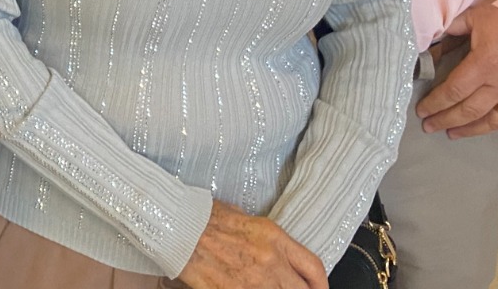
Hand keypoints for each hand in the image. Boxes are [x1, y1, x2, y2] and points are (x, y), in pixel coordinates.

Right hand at [176, 201, 325, 288]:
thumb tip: (271, 250)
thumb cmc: (200, 216)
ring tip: (267, 288)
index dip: (321, 285)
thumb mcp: (241, 217)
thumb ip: (262, 236)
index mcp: (273, 237)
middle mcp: (270, 260)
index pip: (313, 267)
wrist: (177, 226)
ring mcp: (253, 281)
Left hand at [418, 4, 497, 137]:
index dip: (435, 103)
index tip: (422, 110)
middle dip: (445, 120)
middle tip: (429, 125)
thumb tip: (429, 46)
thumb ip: (449, 33)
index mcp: (483, 64)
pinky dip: (494, 125)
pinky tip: (482, 126)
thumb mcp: (474, 18)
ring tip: (452, 134)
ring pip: (491, 121)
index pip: (453, 91)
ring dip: (469, 130)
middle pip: (468, 111)